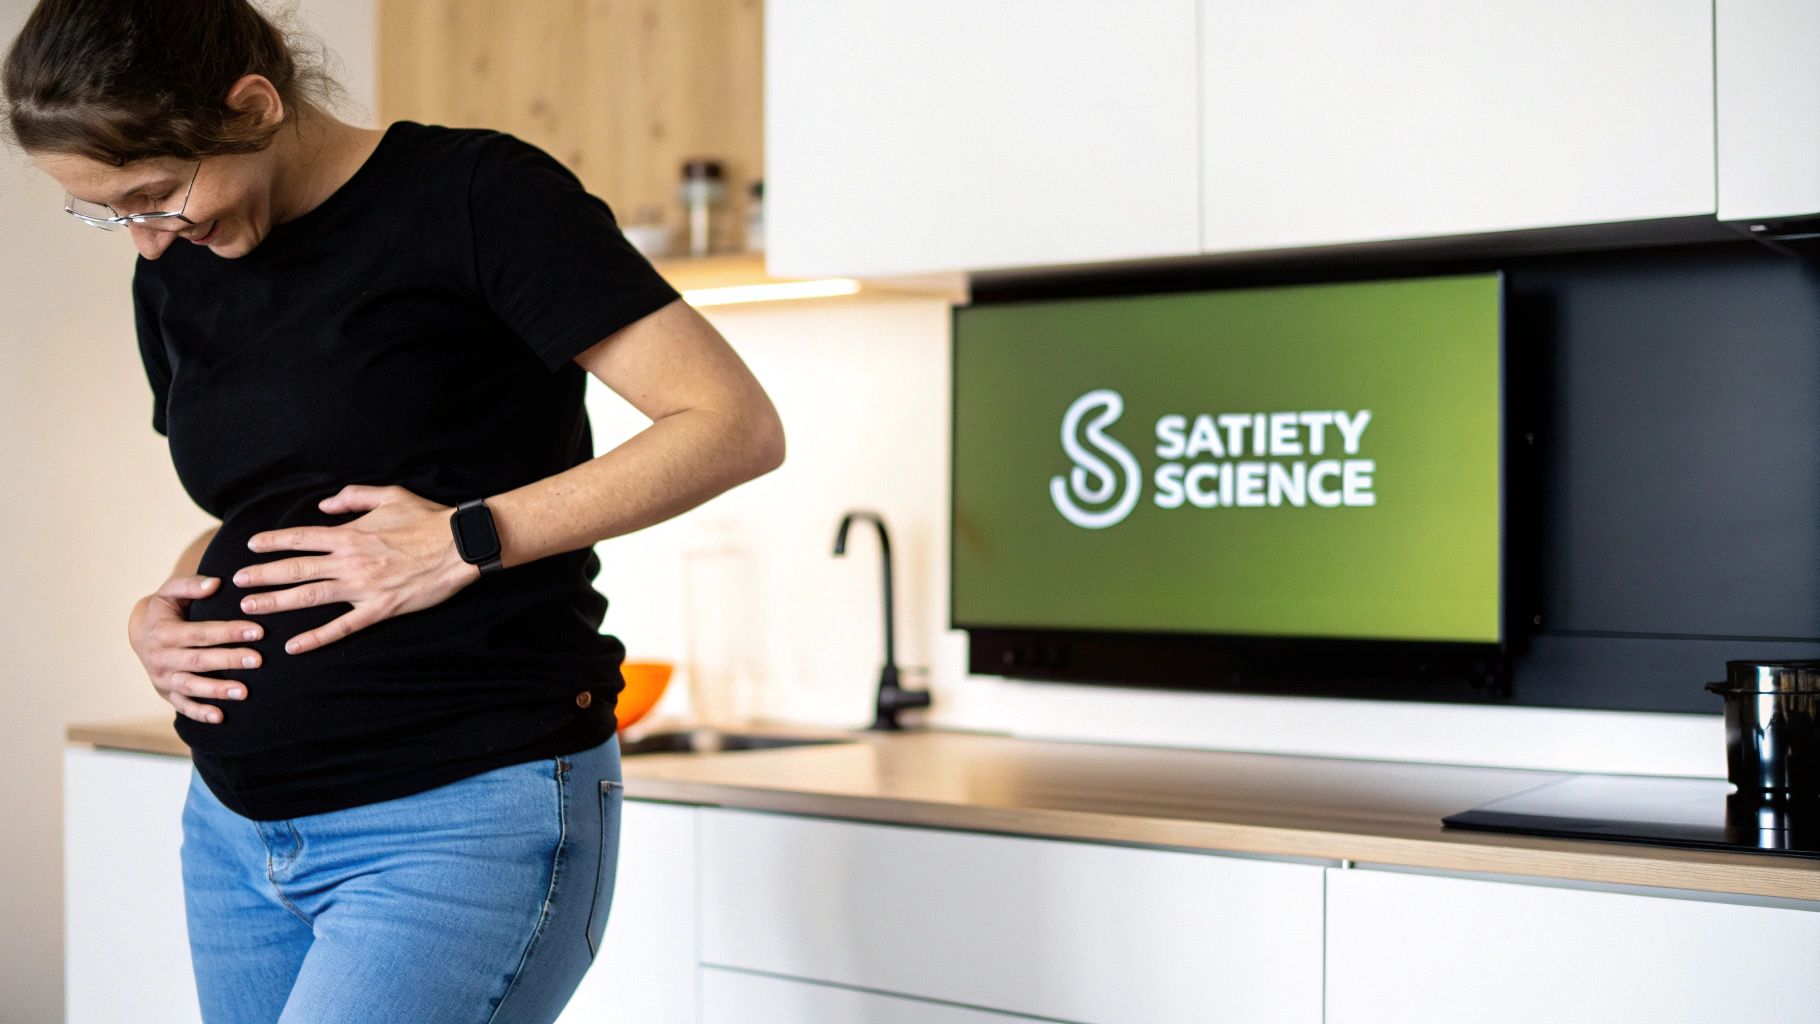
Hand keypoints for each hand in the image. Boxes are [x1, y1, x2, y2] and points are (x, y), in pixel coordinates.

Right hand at [129, 574, 261, 724]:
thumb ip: (191, 585)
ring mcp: (163, 678)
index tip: (258, 630)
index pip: (200, 633)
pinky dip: (199, 713)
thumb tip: (215, 582)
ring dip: (217, 690)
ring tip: (245, 692)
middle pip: (199, 660)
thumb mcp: (170, 591)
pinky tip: (220, 717)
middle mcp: (161, 657)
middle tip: (259, 660)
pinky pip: (183, 706)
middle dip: (229, 660)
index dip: (229, 632)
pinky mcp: (167, 693)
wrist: (141, 634)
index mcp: (164, 632)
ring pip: (191, 686)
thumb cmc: (165, 610)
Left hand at [232, 484, 480, 655]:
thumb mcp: (390, 495)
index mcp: (350, 533)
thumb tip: (324, 504)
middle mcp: (349, 561)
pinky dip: (316, 638)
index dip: (273, 542)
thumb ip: (353, 496)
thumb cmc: (427, 518)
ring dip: (277, 603)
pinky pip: (341, 627)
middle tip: (236, 583)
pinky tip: (294, 647)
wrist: (459, 546)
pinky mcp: (379, 609)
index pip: (301, 538)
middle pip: (295, 569)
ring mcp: (362, 587)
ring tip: (251, 608)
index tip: (252, 546)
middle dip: (262, 575)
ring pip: (310, 596)